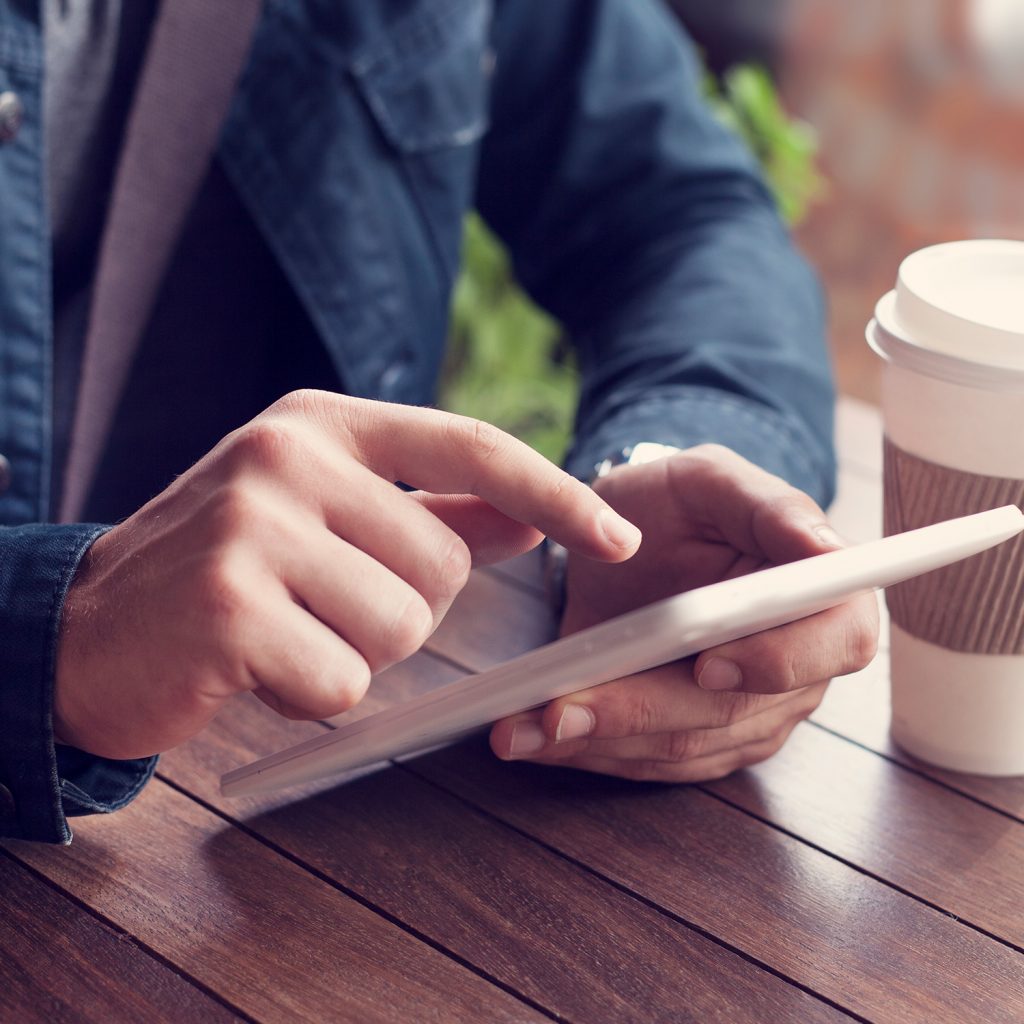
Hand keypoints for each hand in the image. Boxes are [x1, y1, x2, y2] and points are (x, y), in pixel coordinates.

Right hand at [54, 391, 641, 758]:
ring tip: (287, 633)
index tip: (618, 539)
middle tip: (323, 607)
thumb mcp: (324, 514)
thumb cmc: (226, 568)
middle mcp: (289, 455)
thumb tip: (531, 517)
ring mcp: (254, 525)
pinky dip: (313, 695)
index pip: (471, 447)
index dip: (556, 494)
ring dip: (357, 654)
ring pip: (401, 626)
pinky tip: (256, 670)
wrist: (88, 628)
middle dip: (402, 610)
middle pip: (442, 565)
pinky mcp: (230, 605)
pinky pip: (343, 681)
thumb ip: (431, 510)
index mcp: (323, 424)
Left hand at [490, 444, 878, 780]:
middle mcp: (801, 669)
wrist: (628, 541)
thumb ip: (767, 503)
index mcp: (826, 597)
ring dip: (600, 739)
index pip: (837, 642)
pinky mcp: (698, 742)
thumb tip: (823, 545)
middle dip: (643, 710)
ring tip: (525, 726)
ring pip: (681, 747)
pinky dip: (586, 751)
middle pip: (735, 710)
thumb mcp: (711, 479)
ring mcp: (751, 714)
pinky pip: (646, 762)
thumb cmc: (678, 503)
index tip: (707, 663)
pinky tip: (531, 737)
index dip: (779, 660)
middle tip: (563, 708)